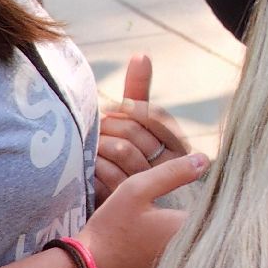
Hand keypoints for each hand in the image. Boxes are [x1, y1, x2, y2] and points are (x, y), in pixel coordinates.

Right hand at [76, 150, 207, 267]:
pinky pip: (187, 258)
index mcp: (186, 228)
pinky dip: (185, 248)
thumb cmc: (110, 229)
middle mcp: (189, 252)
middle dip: (211, 214)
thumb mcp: (136, 190)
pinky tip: (169, 238)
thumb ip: (172, 173)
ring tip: (187, 218)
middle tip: (205, 201)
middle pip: (214, 228)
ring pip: (200, 244)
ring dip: (199, 232)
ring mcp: (180, 267)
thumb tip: (204, 159)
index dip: (219, 196)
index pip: (220, 209)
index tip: (215, 187)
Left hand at [96, 55, 192, 201]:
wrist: (117, 213)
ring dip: (100, 145)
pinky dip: (94, 167)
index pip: (153, 115)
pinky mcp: (132, 202)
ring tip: (90, 146)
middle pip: (135, 132)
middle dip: (108, 126)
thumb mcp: (135, 125)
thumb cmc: (129, 158)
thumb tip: (140, 54)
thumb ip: (138, 92)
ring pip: (122, 150)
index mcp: (178, 145)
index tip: (111, 109)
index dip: (128, 108)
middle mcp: (172, 165)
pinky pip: (109, 174)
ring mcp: (153, 185)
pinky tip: (89, 168)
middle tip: (94, 127)